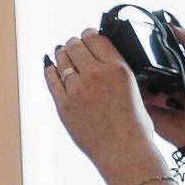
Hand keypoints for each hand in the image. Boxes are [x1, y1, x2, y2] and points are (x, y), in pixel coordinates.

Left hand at [42, 29, 160, 184]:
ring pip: (61, 60)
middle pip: (75, 46)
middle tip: (73, 44)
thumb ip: (117, 71)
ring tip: (63, 54)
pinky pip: (51, 80)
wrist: (123, 151)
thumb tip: (103, 58)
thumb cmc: (134, 125)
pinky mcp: (63, 104)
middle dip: (74, 43)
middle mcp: (95, 75)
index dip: (89, 34)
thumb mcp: (135, 88)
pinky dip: (50, 70)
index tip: (87, 35)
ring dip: (62, 54)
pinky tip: (50, 67)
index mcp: (118, 68)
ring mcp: (76, 90)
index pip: (96, 38)